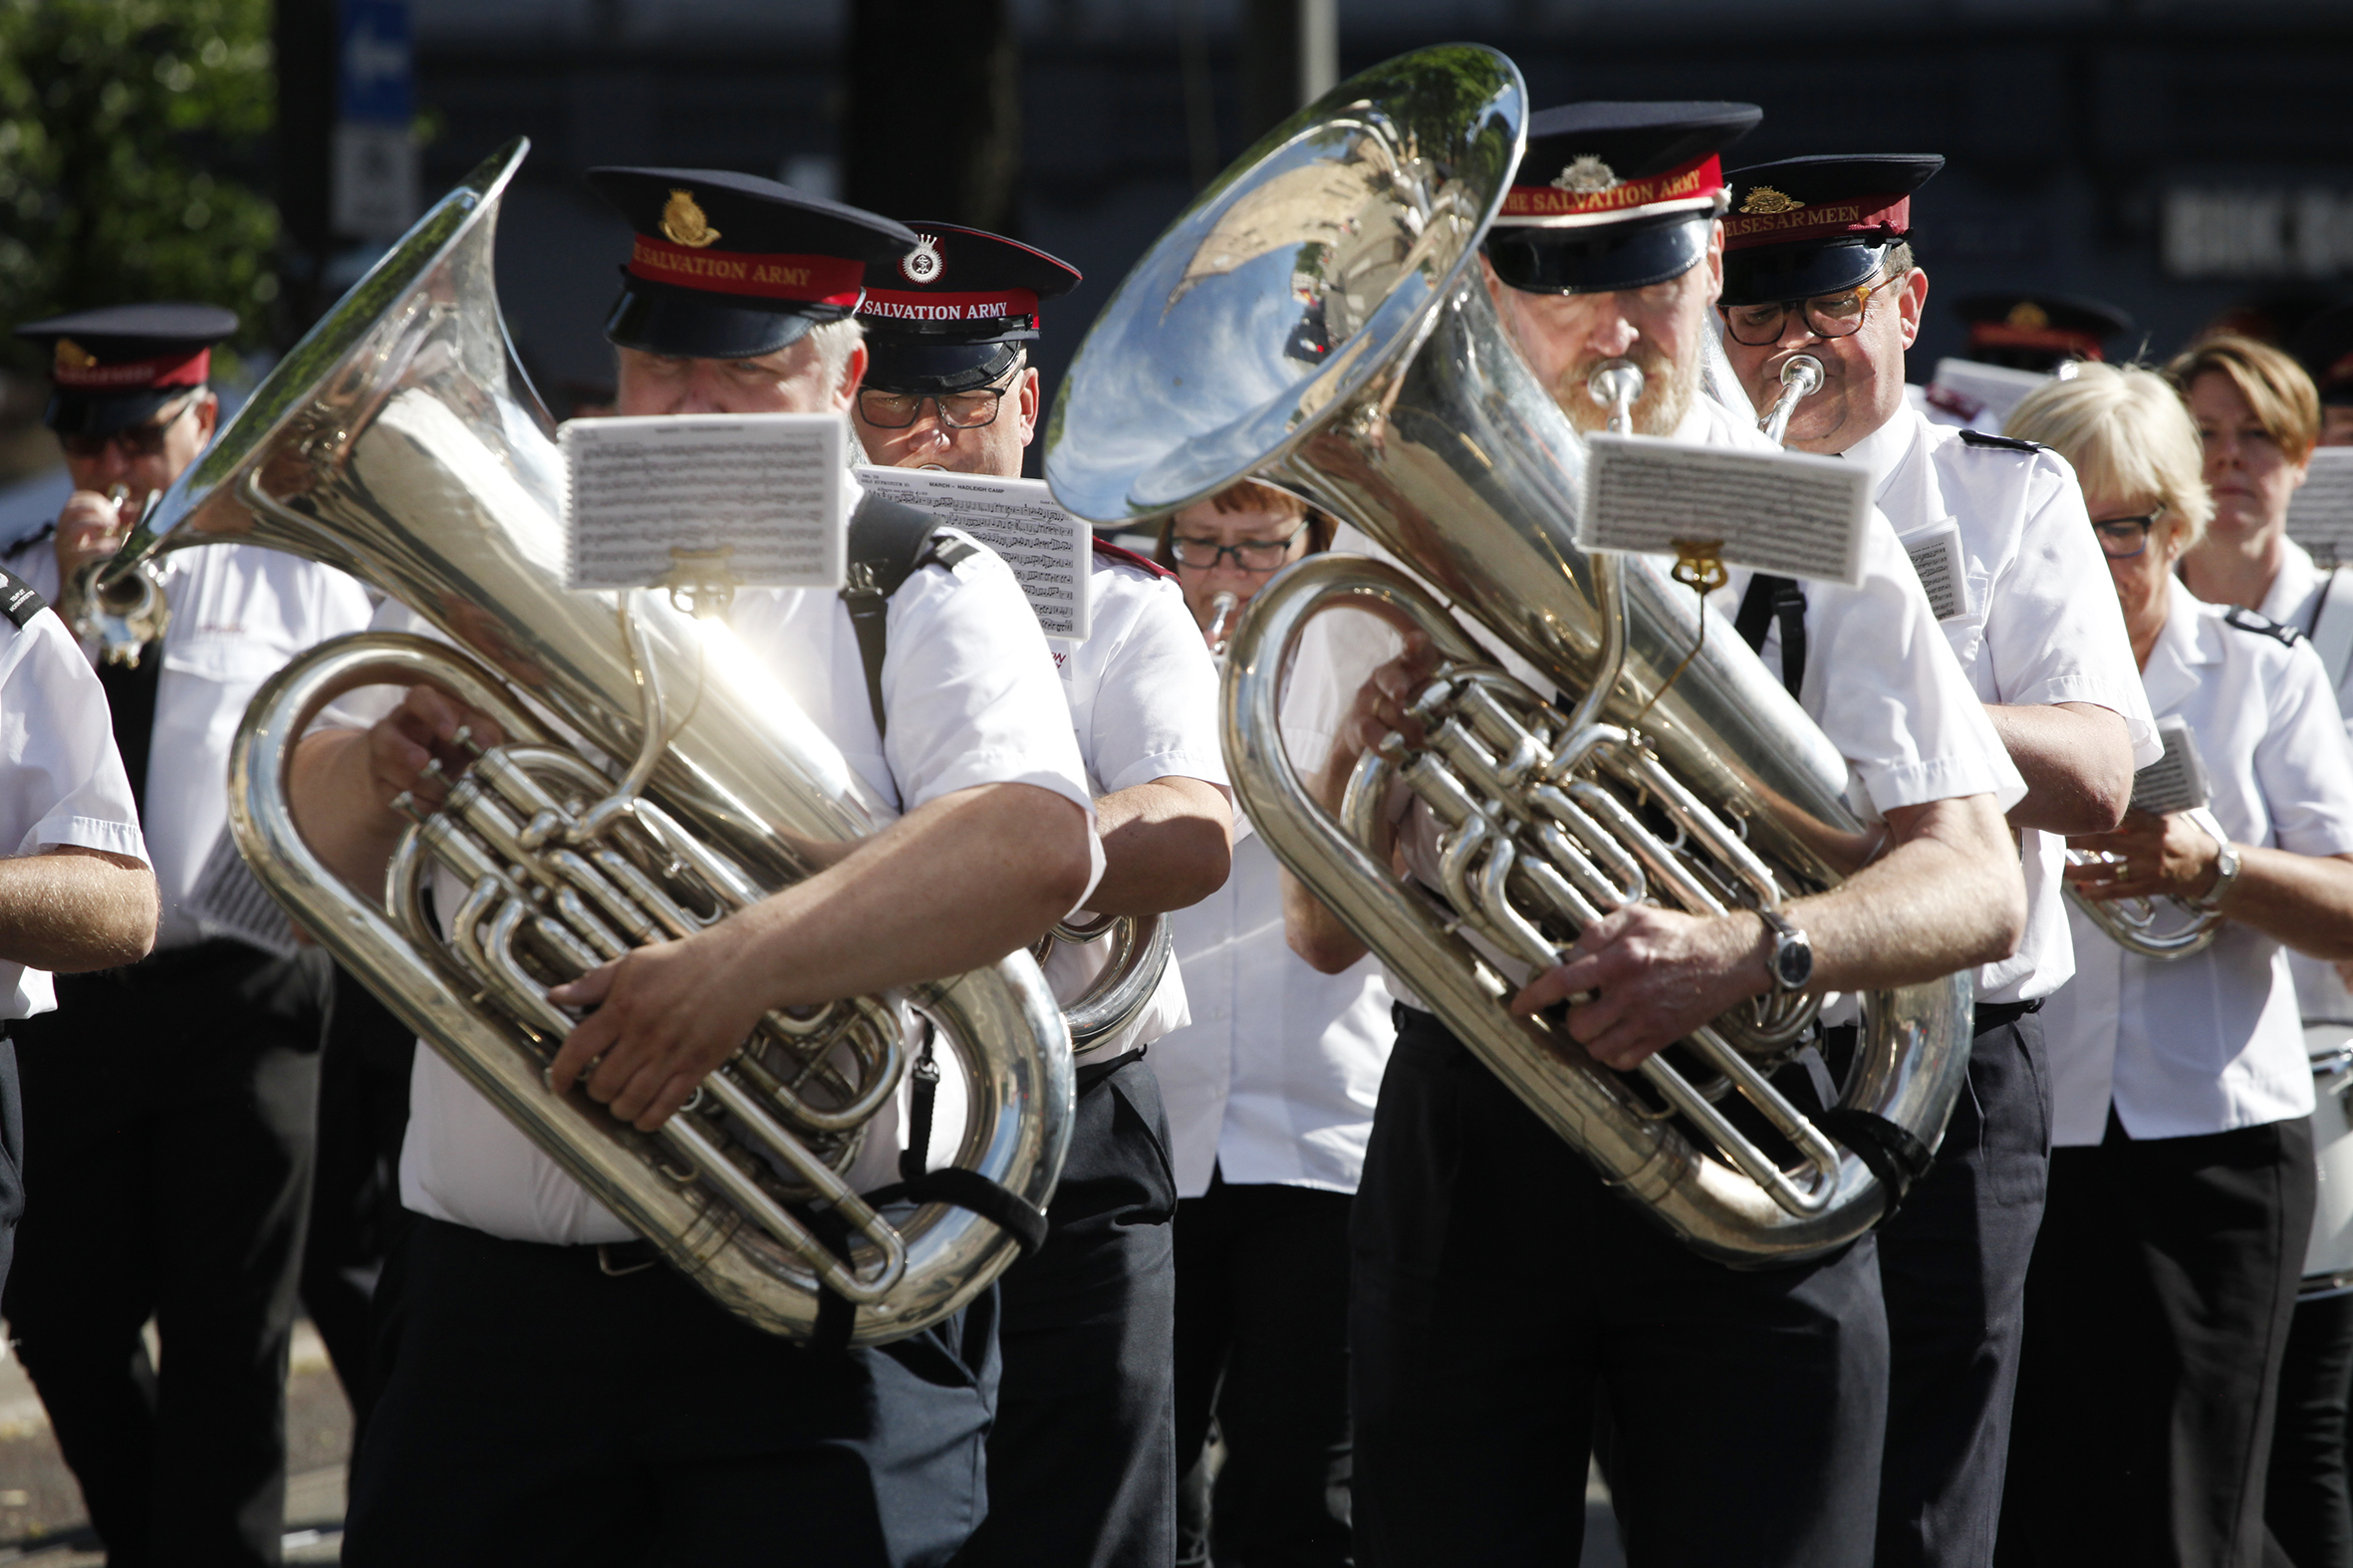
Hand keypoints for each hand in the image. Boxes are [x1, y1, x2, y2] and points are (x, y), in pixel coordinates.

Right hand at [55, 489, 130, 581]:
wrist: (80, 589)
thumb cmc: (93, 559)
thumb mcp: (101, 536)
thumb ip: (115, 521)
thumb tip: (133, 508)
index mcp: (71, 523)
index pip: (75, 500)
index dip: (94, 499)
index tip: (112, 508)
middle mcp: (64, 532)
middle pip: (72, 509)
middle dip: (95, 508)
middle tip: (114, 519)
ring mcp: (65, 548)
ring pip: (73, 527)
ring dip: (96, 522)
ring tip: (113, 526)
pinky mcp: (71, 565)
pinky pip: (81, 553)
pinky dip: (99, 546)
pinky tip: (113, 546)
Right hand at [366, 685, 505, 814]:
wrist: (428, 768)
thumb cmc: (452, 741)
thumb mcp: (473, 732)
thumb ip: (484, 733)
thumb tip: (487, 745)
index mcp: (420, 708)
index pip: (418, 697)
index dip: (432, 713)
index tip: (449, 732)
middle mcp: (395, 729)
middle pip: (385, 736)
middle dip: (404, 751)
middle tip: (425, 763)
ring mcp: (382, 758)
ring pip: (390, 771)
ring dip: (420, 785)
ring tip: (446, 793)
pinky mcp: (381, 785)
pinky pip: (393, 797)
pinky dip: (418, 804)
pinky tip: (436, 807)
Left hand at [545, 923, 768, 1130]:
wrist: (741, 965)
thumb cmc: (687, 961)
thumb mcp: (635, 962)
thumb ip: (594, 982)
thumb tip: (556, 995)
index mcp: (623, 1007)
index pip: (577, 1050)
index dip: (561, 1073)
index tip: (559, 1083)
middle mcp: (644, 1035)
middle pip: (602, 1083)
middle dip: (594, 1092)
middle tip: (598, 1087)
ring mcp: (672, 1053)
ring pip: (631, 1101)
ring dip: (619, 1108)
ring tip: (620, 1101)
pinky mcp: (697, 1066)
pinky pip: (666, 1107)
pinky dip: (649, 1119)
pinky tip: (644, 1115)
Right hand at [1338, 632, 1439, 758]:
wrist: (1366, 734)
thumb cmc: (1409, 712)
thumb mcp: (1430, 700)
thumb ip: (1443, 698)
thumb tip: (1459, 709)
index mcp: (1408, 665)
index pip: (1414, 651)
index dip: (1415, 645)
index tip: (1416, 641)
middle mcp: (1386, 676)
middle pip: (1390, 677)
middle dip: (1396, 685)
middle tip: (1400, 694)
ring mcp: (1369, 698)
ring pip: (1387, 711)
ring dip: (1407, 729)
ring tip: (1420, 740)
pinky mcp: (1358, 723)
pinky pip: (1372, 733)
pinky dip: (1388, 745)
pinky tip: (1399, 753)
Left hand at [1507, 904, 1769, 1069]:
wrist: (1729, 958)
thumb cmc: (1683, 935)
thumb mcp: (1638, 915)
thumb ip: (1600, 929)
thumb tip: (1571, 946)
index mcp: (1621, 959)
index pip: (1564, 981)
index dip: (1535, 996)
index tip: (1519, 1005)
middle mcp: (1631, 993)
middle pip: (1578, 1025)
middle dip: (1571, 1018)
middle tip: (1580, 1006)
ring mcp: (1648, 1019)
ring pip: (1597, 1048)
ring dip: (1590, 1037)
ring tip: (1599, 1020)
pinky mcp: (1663, 1037)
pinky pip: (1624, 1061)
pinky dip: (1613, 1055)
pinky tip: (1615, 1036)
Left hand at [2065, 809, 2223, 903]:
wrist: (2208, 868)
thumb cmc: (2182, 839)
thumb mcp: (2166, 820)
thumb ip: (2140, 816)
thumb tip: (2107, 803)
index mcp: (2154, 824)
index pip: (2121, 815)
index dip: (2095, 814)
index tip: (2071, 811)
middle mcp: (2150, 845)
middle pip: (2106, 841)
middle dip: (2077, 840)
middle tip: (2055, 837)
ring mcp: (2148, 868)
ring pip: (2108, 870)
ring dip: (2081, 871)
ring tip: (2062, 869)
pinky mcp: (2148, 886)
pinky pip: (2119, 891)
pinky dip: (2099, 893)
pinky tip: (2082, 893)